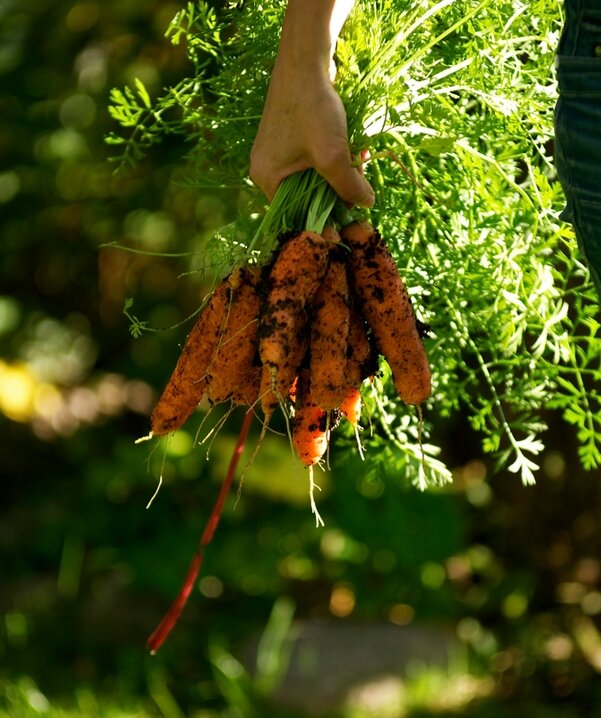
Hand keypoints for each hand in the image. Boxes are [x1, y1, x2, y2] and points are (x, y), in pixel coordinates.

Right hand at [249, 38, 373, 206]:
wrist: (306, 60)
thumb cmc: (312, 108)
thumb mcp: (333, 154)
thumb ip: (349, 186)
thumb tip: (366, 204)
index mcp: (267, 179)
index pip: (295, 214)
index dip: (323, 218)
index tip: (348, 217)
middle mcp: (268, 170)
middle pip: (307, 197)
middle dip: (336, 191)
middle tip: (360, 184)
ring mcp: (279, 153)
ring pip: (316, 178)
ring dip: (341, 174)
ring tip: (361, 161)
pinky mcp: (291, 139)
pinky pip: (316, 161)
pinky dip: (336, 159)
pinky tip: (355, 150)